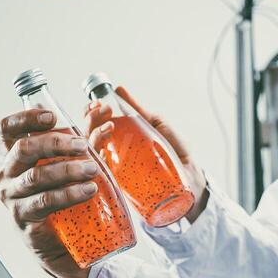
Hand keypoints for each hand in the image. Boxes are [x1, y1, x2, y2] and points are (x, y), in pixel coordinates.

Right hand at [0, 107, 99, 277]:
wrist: (63, 244)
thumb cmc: (65, 197)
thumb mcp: (74, 162)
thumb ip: (85, 137)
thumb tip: (102, 109)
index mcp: (13, 156)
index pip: (6, 129)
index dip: (25, 118)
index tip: (52, 116)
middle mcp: (6, 174)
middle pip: (23, 148)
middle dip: (55, 143)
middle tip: (82, 146)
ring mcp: (12, 197)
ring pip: (36, 175)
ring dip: (67, 169)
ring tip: (92, 170)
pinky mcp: (23, 218)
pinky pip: (45, 201)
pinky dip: (69, 194)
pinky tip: (88, 190)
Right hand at [84, 85, 208, 222]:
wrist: (191, 179)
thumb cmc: (174, 153)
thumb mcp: (156, 126)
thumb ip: (139, 110)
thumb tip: (119, 89)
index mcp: (116, 140)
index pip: (93, 126)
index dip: (89, 114)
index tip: (97, 103)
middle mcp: (110, 156)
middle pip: (86, 139)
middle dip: (91, 121)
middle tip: (104, 110)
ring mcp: (113, 173)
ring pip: (90, 156)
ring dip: (95, 137)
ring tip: (110, 126)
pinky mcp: (119, 189)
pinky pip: (100, 178)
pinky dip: (98, 162)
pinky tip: (104, 152)